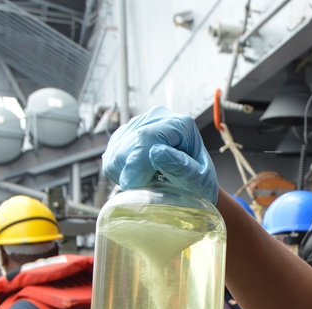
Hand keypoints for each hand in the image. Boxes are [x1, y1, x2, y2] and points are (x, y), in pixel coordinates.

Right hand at [103, 106, 218, 202]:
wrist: (194, 183)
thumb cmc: (200, 184)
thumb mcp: (201, 181)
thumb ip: (182, 167)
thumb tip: (156, 153)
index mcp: (180, 124)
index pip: (148, 136)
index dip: (137, 162)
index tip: (133, 185)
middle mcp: (157, 117)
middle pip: (128, 144)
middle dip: (132, 172)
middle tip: (149, 188)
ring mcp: (138, 124)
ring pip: (115, 152)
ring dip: (126, 174)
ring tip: (148, 181)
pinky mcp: (124, 136)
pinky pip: (110, 158)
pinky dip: (119, 174)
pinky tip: (139, 177)